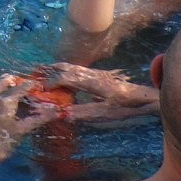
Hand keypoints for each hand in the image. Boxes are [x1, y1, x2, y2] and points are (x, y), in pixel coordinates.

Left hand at [0, 72, 61, 139]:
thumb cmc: (3, 140)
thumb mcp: (22, 130)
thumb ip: (38, 119)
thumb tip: (55, 111)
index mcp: (6, 101)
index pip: (20, 88)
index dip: (29, 85)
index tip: (37, 83)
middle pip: (3, 82)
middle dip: (13, 80)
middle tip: (22, 81)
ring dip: (5, 87)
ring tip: (15, 90)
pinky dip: (0, 95)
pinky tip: (6, 104)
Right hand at [40, 63, 158, 109]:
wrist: (146, 97)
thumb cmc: (127, 107)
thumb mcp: (105, 113)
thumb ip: (83, 112)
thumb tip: (62, 113)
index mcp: (92, 83)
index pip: (66, 78)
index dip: (51, 82)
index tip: (39, 89)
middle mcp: (92, 74)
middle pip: (66, 68)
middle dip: (48, 71)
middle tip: (33, 75)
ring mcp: (95, 72)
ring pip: (71, 67)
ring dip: (55, 70)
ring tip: (41, 73)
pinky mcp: (98, 75)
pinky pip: (76, 70)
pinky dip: (64, 72)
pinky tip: (60, 77)